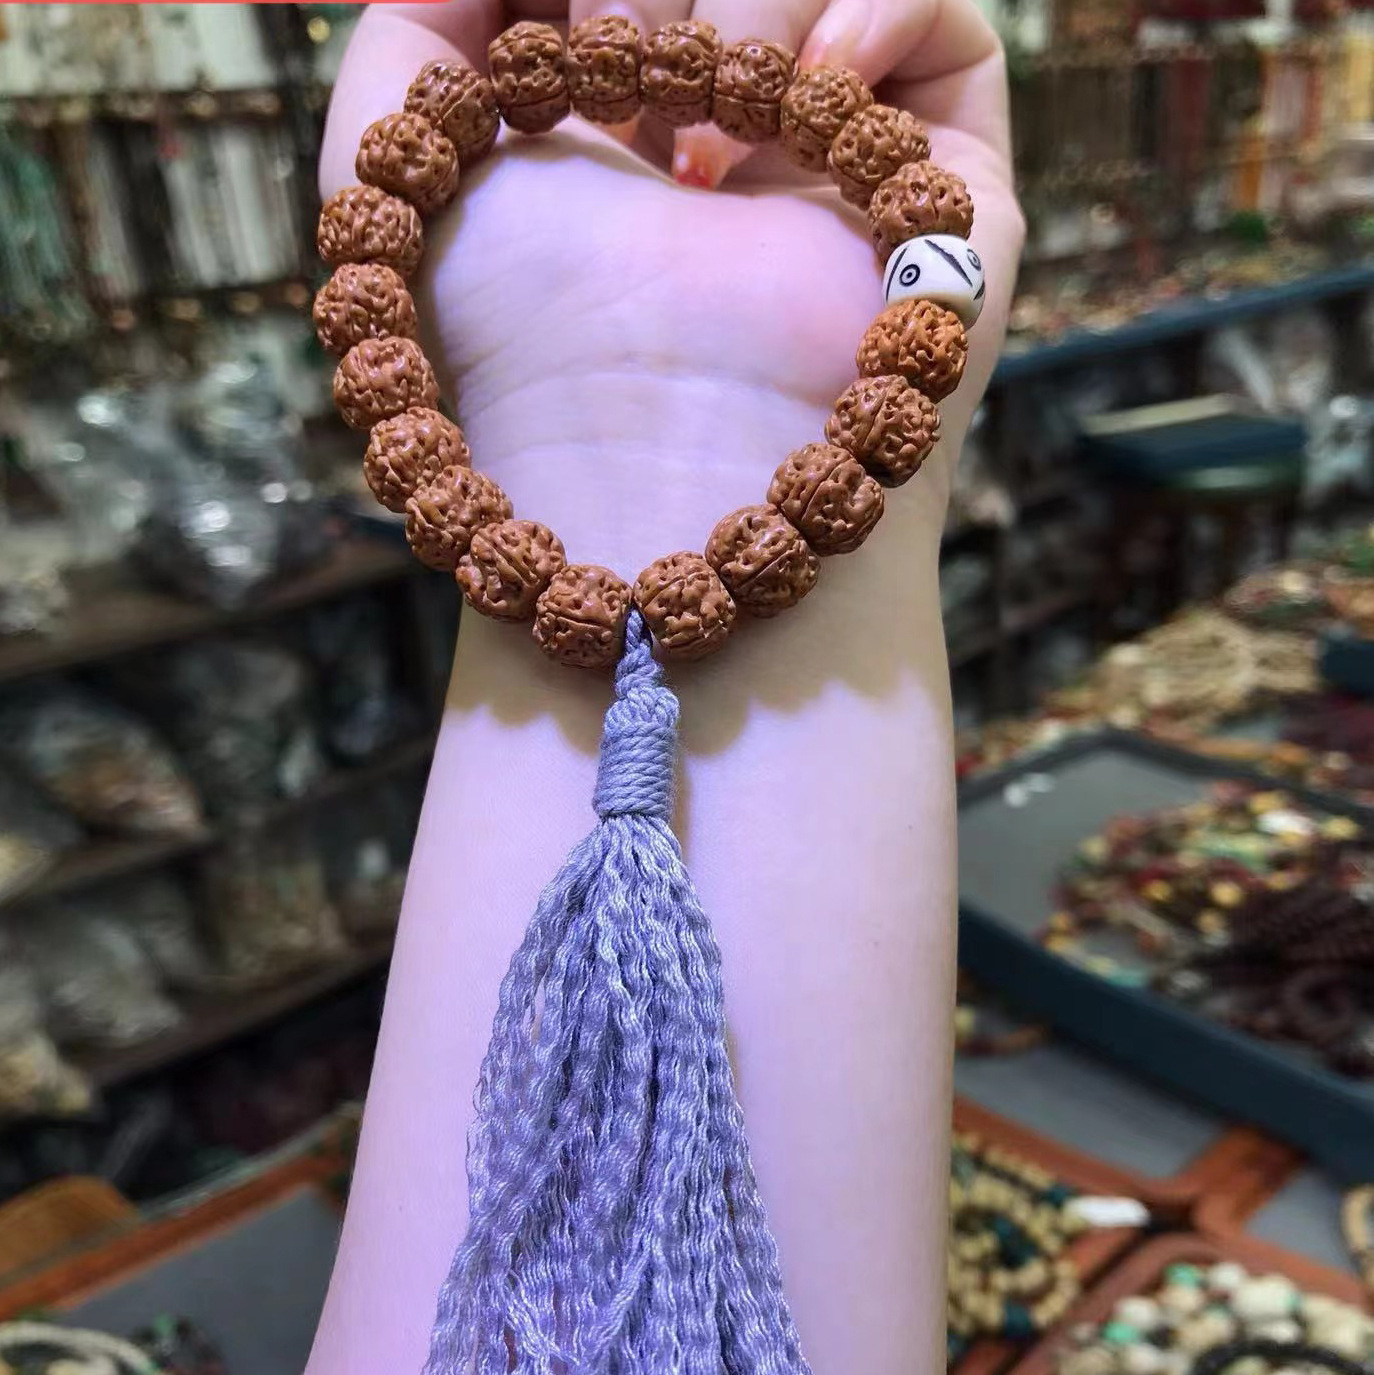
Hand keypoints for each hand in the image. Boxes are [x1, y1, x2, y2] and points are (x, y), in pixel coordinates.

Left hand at [321, 0, 1022, 584]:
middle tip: (614, 65)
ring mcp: (838, 167)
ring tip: (690, 149)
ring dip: (745, 6)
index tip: (555, 28)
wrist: (640, 463)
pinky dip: (870, 14)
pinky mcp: (937, 195)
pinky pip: (945, 22)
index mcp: (622, 131)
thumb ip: (410, 27)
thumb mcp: (386, 156)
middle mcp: (739, 139)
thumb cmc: (507, 340)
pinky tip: (795, 96)